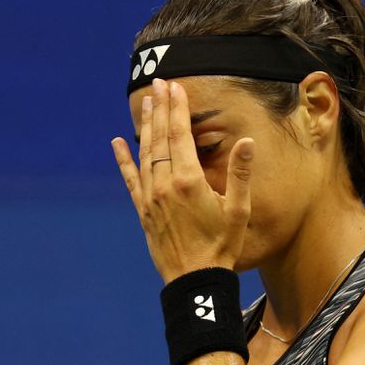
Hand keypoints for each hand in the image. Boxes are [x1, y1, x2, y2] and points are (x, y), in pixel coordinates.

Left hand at [111, 78, 253, 282]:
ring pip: (145, 153)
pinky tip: (116, 142)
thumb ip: (240, 174)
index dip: (178, 109)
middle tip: (159, 84)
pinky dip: (123, 160)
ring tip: (147, 103)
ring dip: (146, 126)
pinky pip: (130, 179)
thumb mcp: (239, 211)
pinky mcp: (143, 211)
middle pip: (160, 138)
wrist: (195, 280)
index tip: (176, 87)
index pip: (180, 135)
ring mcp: (151, 198)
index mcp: (189, 181)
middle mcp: (165, 185)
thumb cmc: (222, 246)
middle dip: (160, 109)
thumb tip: (248, 142)